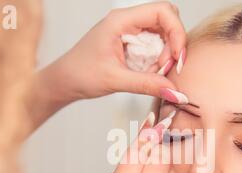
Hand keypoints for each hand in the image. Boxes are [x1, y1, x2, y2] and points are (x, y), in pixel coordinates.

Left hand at [29, 1, 185, 132]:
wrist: (64, 81)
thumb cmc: (80, 74)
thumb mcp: (115, 80)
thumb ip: (147, 85)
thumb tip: (175, 92)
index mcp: (121, 20)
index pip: (162, 11)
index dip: (176, 32)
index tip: (176, 58)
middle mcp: (127, 21)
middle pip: (166, 20)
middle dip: (173, 45)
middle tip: (165, 68)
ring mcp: (130, 31)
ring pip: (163, 35)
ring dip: (165, 55)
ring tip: (154, 74)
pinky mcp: (132, 43)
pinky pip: (155, 47)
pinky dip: (158, 61)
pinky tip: (148, 73)